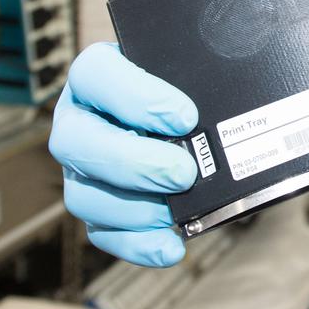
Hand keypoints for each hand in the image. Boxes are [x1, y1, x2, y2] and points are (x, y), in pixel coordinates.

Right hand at [49, 42, 198, 266]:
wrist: (185, 107)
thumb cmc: (183, 80)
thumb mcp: (190, 61)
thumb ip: (201, 67)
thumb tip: (231, 84)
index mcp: (96, 73)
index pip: (95, 75)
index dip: (135, 97)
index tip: (185, 116)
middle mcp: (79, 119)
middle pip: (77, 143)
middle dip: (133, 163)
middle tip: (183, 172)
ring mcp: (82, 167)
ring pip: (83, 195)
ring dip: (133, 210)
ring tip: (176, 211)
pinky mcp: (98, 203)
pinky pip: (103, 232)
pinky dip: (136, 244)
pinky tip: (170, 247)